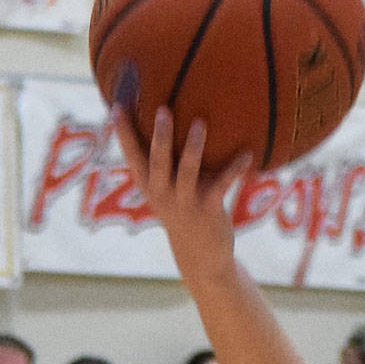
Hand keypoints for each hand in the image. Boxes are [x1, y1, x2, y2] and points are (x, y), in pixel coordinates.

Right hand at [113, 106, 251, 286]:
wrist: (200, 256)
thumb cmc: (184, 210)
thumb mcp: (167, 189)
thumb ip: (166, 162)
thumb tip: (174, 119)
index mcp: (149, 185)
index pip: (132, 156)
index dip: (124, 133)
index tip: (117, 107)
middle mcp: (162, 193)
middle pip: (157, 161)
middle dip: (159, 136)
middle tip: (162, 108)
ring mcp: (185, 202)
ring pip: (187, 171)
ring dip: (193, 147)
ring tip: (200, 122)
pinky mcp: (208, 210)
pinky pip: (221, 184)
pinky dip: (235, 168)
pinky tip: (247, 154)